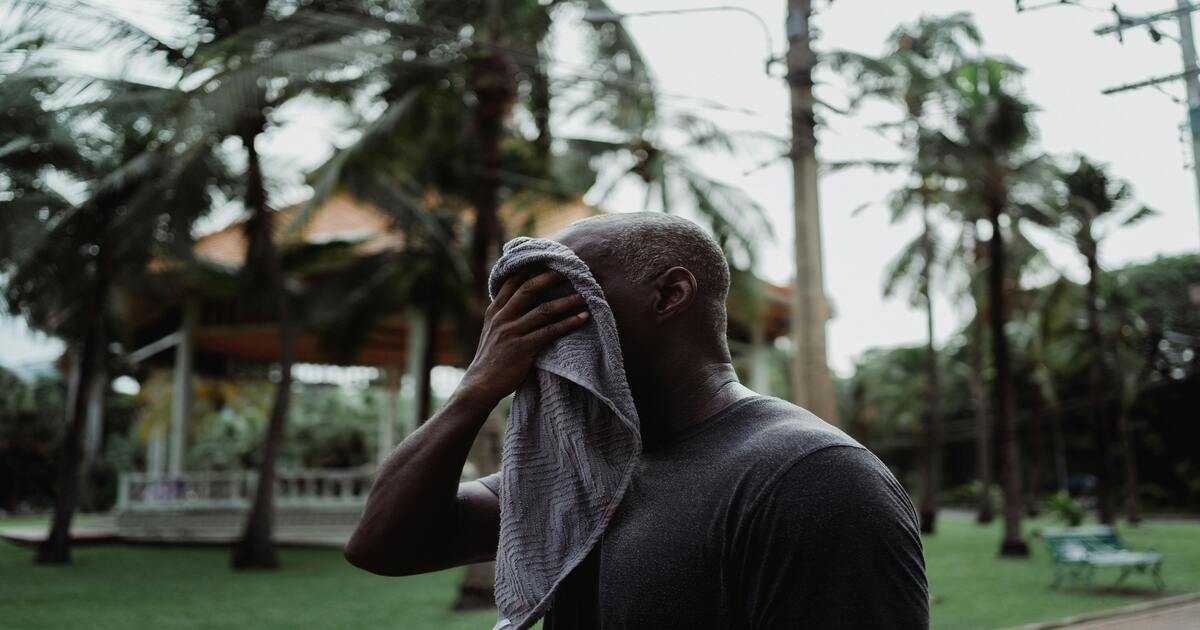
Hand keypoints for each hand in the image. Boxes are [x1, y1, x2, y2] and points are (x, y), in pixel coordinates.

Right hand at [458, 270, 589, 405]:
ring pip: (544, 310)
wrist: (480, 386)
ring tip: (585, 295)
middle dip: (551, 277)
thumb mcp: (492, 333)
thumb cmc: (490, 361)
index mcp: (494, 311)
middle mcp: (502, 318)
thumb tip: (520, 304)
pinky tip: (583, 318)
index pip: (512, 281)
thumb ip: (504, 317)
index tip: (547, 258)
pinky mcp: (522, 348)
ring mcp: (512, 332)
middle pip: (530, 289)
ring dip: (567, 301)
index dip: (530, 268)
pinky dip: (569, 323)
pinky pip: (550, 332)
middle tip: (571, 269)